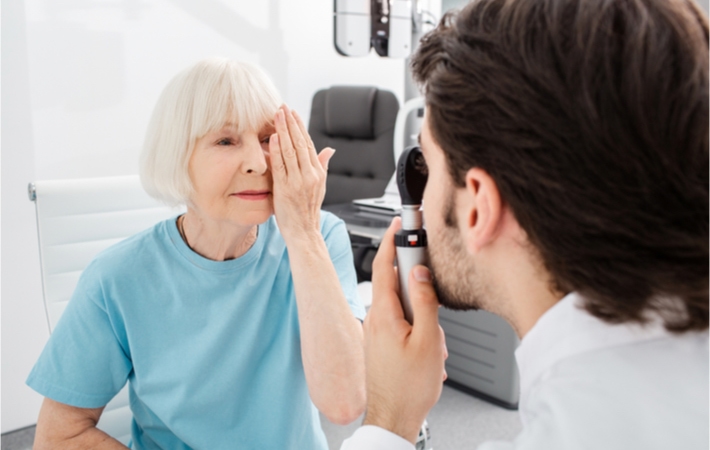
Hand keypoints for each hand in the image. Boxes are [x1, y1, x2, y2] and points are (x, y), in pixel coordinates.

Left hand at [269, 105, 334, 242]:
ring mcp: (298, 182)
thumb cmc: (308, 211)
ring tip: (277, 115)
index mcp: (318, 173)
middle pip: (300, 143)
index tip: (293, 113)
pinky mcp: (285, 189)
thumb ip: (322, 166)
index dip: (300, 127)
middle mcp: (310, 175)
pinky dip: (276, 150)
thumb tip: (329, 150)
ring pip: (290, 151)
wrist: (304, 232)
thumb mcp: (320, 187)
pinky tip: (272, 137)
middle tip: (283, 107)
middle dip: (291, 123)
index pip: (308, 144)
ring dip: (283, 131)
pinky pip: (280, 166)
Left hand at [362, 217, 447, 443]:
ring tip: (433, 348)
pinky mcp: (382, 344)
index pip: (383, 265)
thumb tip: (420, 272)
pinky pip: (403, 326)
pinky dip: (419, 333)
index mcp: (383, 314)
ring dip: (424, 322)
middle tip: (435, 318)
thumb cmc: (408, 387)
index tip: (398, 223)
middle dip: (422, 296)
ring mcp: (377, 333)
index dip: (390, 240)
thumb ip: (425, 301)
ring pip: (405, 309)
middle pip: (399, 287)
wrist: (394, 418)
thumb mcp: (428, 340)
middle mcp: (375, 320)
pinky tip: (428, 354)